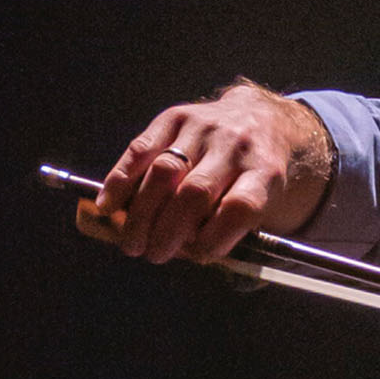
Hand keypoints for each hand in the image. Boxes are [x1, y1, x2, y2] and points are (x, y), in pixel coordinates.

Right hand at [82, 78, 334, 263]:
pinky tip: (109, 205)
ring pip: (164, 171)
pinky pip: (141, 149)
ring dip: (141, 212)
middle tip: (154, 255)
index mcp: (265, 172)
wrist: (262, 118)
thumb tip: (195, 261)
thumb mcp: (270, 204)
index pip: (240, 207)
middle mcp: (235, 147)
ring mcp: (204, 129)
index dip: (215, 238)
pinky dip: (120, 180)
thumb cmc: (258, 177)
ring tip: (132, 241)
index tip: (198, 256)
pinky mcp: (176, 117)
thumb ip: (240, 235)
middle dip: (168, 232)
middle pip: (194, 192)